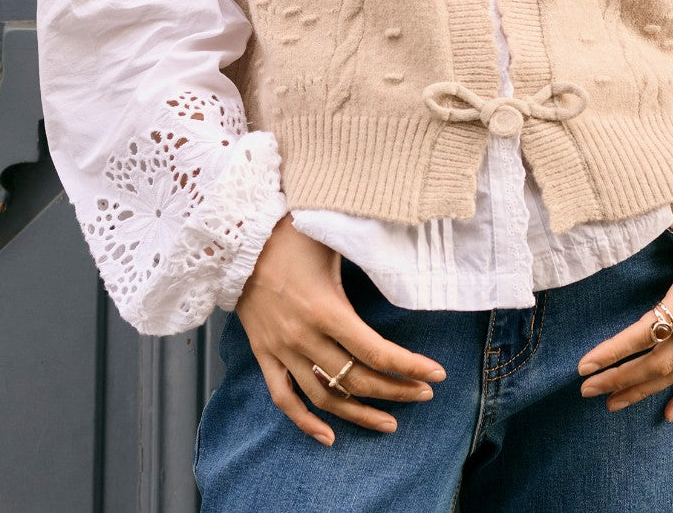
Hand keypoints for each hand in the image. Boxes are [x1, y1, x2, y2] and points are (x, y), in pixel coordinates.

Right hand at [235, 213, 446, 445]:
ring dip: (360, 414)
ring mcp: (282, 350)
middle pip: (357, 379)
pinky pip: (284, 398)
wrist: (236, 240)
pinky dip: (305, 422)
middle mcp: (303, 337)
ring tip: (391, 422)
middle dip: (396, 391)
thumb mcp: (333, 240)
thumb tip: (403, 261)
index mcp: (325, 309)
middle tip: (424, 394)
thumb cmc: (290, 234)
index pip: (375, 352)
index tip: (437, 375)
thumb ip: (366, 254)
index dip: (409, 367)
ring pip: (325, 398)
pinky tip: (329, 437)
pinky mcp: (264, 354)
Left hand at [577, 188, 672, 421]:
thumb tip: (613, 202)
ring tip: (613, 403)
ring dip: (646, 389)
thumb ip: (649, 211)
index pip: (649, 329)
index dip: (616, 349)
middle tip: (587, 390)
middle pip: (661, 360)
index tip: (587, 364)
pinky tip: (669, 413)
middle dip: (622, 377)